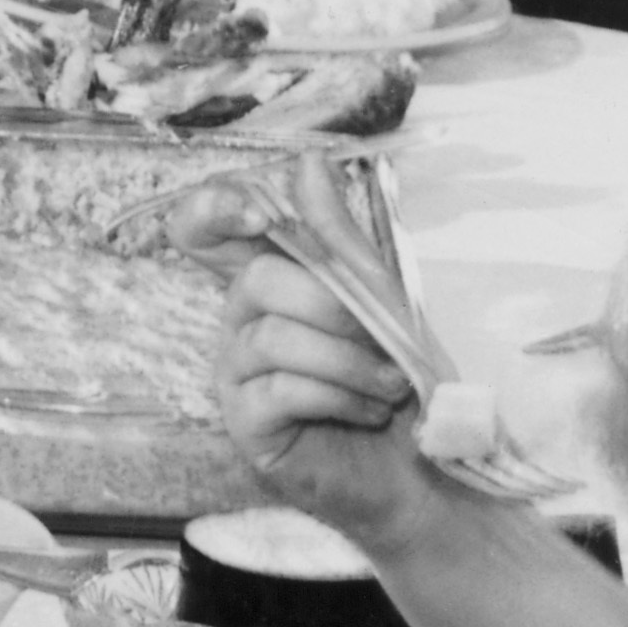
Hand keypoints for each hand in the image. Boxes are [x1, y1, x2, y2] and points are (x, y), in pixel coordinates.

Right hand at [188, 196, 446, 564]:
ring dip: (348, 360)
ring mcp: (236, 374)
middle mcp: (240, 320)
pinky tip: (367, 411)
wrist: (422, 465)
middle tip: (383, 338)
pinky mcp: (245, 425)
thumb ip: (337, 235)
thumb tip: (307, 161)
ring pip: (272, 337)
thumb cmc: (399, 377)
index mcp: (267, 277)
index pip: (204, 225)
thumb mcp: (379, 295)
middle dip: (333, 304)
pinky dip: (338, 396)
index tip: (263, 218)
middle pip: (256, 279)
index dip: (216, 208)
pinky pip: (278, 390)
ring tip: (390, 384)